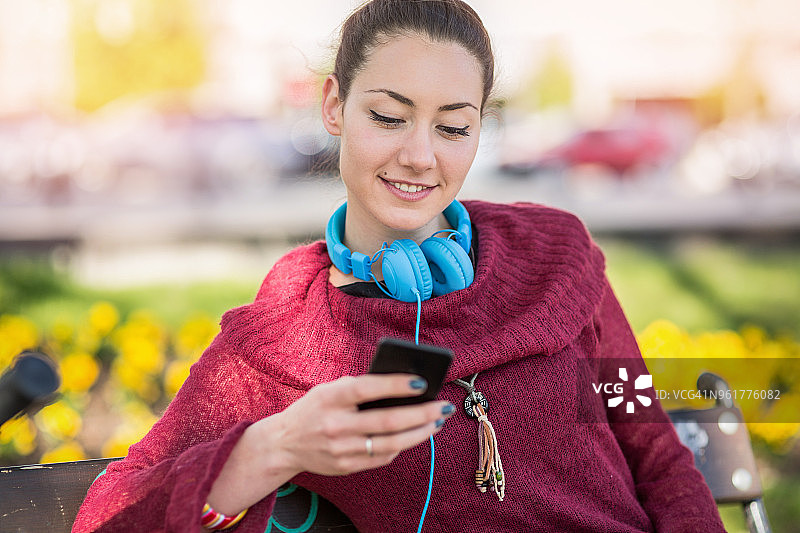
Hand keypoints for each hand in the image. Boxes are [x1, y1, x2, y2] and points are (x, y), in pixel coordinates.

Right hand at [266, 374, 453, 476]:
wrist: (284, 444)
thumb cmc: (314, 409)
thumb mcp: (328, 390)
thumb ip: (358, 387)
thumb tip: (403, 387)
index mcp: (329, 398)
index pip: (366, 389)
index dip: (395, 385)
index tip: (421, 382)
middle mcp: (335, 425)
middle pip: (386, 421)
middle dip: (421, 413)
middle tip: (443, 406)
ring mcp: (341, 449)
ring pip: (390, 444)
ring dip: (419, 433)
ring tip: (437, 422)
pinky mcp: (346, 466)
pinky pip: (382, 458)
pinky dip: (402, 446)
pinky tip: (415, 435)